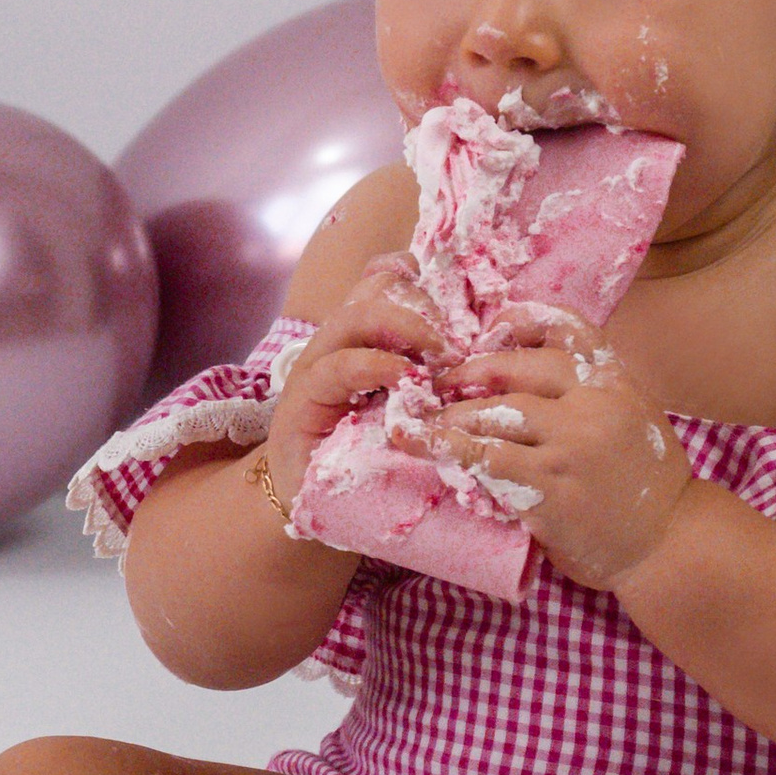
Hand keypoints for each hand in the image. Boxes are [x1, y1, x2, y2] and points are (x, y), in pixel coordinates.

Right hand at [262, 253, 443, 498]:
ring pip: (354, 316)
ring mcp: (316, 367)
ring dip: (404, 328)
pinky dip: (376, 365)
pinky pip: (339, 366)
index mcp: (359, 339)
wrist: (309, 499)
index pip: (379, 281)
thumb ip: (425, 378)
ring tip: (438, 356)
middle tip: (455, 343)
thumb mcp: (401, 408)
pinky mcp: (303, 398)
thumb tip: (472, 359)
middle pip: (373, 290)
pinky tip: (405, 379)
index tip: (450, 299)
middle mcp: (336, 344)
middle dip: (419, 305)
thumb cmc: (363, 455)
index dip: (409, 275)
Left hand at [410, 301, 693, 590]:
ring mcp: (571, 444)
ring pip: (495, 413)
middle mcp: (594, 403)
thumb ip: (590, 395)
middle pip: (516, 368)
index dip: (520, 320)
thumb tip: (523, 381)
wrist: (670, 543)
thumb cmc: (646, 486)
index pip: (566, 326)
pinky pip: (486, 458)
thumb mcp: (633, 419)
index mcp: (616, 381)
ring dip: (453, 416)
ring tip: (426, 422)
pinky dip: (447, 448)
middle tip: (442, 385)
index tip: (489, 330)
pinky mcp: (550, 486)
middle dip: (470, 373)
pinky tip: (418, 442)